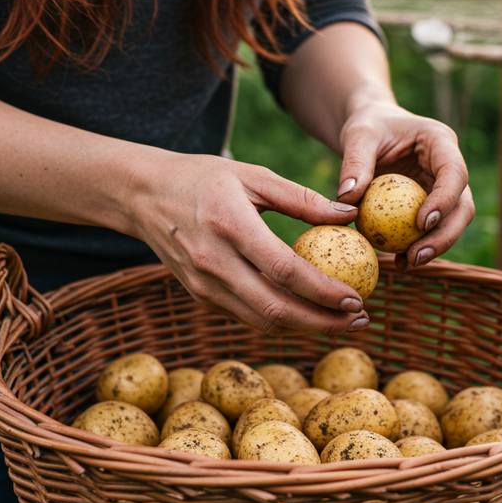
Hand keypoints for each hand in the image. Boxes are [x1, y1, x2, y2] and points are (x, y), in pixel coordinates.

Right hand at [126, 152, 370, 336]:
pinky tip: (309, 313)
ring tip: (343, 321)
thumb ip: (302, 198)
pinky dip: (282, 320)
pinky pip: (247, 316)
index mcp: (229, 226)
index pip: (284, 271)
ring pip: (262, 321)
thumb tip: (350, 214)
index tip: (357, 297)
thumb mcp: (253, 174)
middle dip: (323, 322)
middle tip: (360, 319)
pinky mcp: (200, 295)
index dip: (323, 290)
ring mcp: (203, 285)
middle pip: (275, 309)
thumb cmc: (204, 178)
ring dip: (306, 328)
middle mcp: (213, 262)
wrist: (142, 194)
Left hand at [334, 102, 474, 269]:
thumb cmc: (367, 126)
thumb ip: (355, 163)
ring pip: (452, 223)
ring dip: (434, 247)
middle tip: (416, 255)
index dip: (444, 200)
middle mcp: (450, 168)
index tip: (421, 223)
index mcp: (441, 142)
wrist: (371, 131)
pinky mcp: (431, 205)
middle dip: (445, 235)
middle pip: (463, 206)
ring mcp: (443, 189)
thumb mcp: (358, 135)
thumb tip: (346, 199)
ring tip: (406, 263)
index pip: (454, 173)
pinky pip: (430, 230)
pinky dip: (417, 246)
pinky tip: (398, 262)